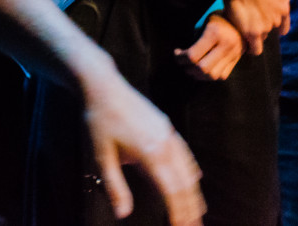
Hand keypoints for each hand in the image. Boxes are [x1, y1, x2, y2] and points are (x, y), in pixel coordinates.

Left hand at [83, 72, 203, 224]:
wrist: (103, 86)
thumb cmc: (99, 121)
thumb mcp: (102, 156)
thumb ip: (115, 187)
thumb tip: (123, 214)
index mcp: (151, 154)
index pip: (172, 191)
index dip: (178, 213)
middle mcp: (166, 145)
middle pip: (185, 183)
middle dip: (191, 208)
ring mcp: (169, 134)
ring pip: (189, 169)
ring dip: (194, 192)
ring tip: (197, 211)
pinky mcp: (166, 126)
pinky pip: (185, 154)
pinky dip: (191, 171)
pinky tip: (194, 179)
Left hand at [174, 14, 242, 81]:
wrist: (241, 20)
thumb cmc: (217, 20)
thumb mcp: (204, 23)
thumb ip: (195, 39)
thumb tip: (182, 55)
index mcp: (214, 33)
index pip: (193, 55)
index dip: (180, 58)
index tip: (176, 53)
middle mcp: (226, 45)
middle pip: (203, 68)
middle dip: (188, 68)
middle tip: (182, 62)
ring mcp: (233, 54)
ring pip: (213, 75)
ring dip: (198, 75)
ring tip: (190, 68)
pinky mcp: (236, 61)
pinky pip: (221, 76)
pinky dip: (209, 76)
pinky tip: (202, 70)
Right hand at [218, 0, 289, 53]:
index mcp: (284, 4)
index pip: (284, 25)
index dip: (274, 26)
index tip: (264, 25)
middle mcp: (279, 16)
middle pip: (271, 30)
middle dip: (261, 27)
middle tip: (248, 23)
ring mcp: (267, 25)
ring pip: (262, 37)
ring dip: (253, 35)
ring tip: (241, 29)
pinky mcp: (254, 32)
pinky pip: (256, 48)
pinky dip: (251, 48)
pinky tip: (245, 46)